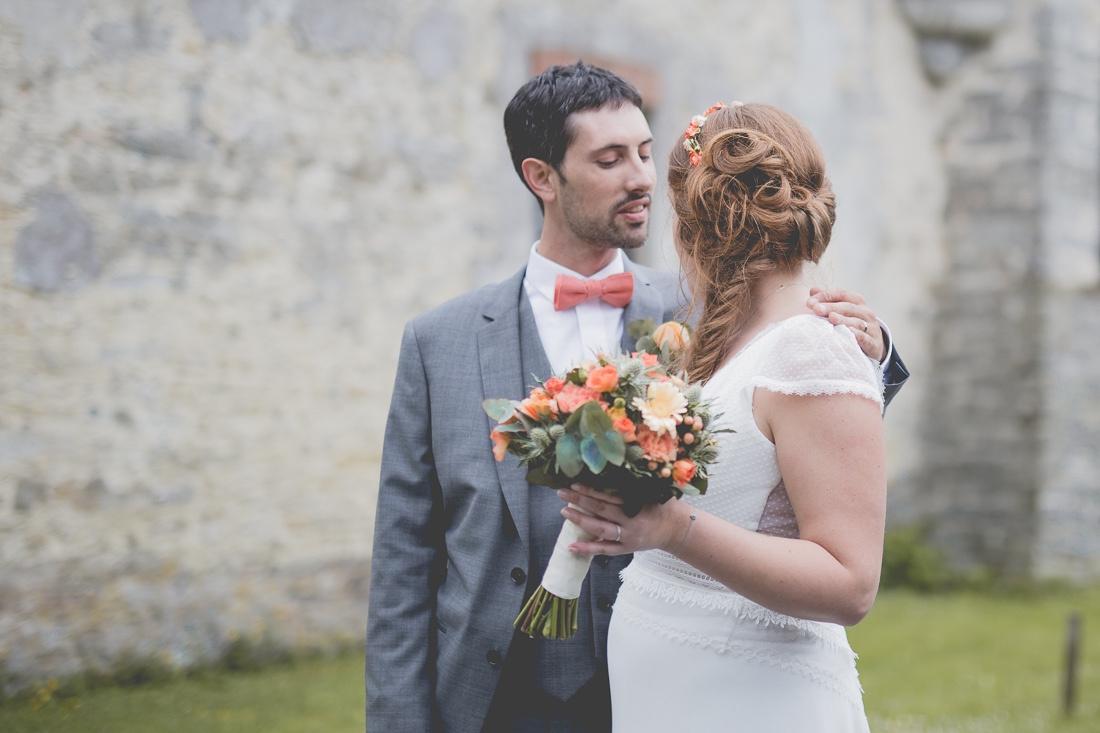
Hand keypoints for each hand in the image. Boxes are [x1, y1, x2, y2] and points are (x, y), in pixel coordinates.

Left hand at [556, 484, 687, 556]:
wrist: (677, 529)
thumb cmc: (662, 505)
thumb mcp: (651, 491)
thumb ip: (631, 486)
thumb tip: (607, 472)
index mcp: (637, 503)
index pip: (609, 496)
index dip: (591, 490)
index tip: (575, 483)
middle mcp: (631, 521)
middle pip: (601, 510)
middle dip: (580, 501)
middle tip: (562, 493)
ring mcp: (628, 537)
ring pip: (600, 529)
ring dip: (581, 521)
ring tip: (564, 511)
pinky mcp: (626, 549)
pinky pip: (605, 550)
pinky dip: (588, 548)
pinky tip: (571, 546)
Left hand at [807, 288, 883, 361]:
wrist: (873, 345)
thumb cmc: (852, 324)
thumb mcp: (842, 311)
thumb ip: (828, 300)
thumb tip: (813, 290)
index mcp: (857, 301)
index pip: (841, 294)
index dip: (825, 296)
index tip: (809, 302)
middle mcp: (865, 312)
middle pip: (847, 307)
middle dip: (830, 307)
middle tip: (816, 309)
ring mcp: (871, 327)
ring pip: (857, 322)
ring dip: (843, 320)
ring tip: (830, 318)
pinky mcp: (873, 343)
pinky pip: (865, 338)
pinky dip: (856, 335)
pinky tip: (847, 332)